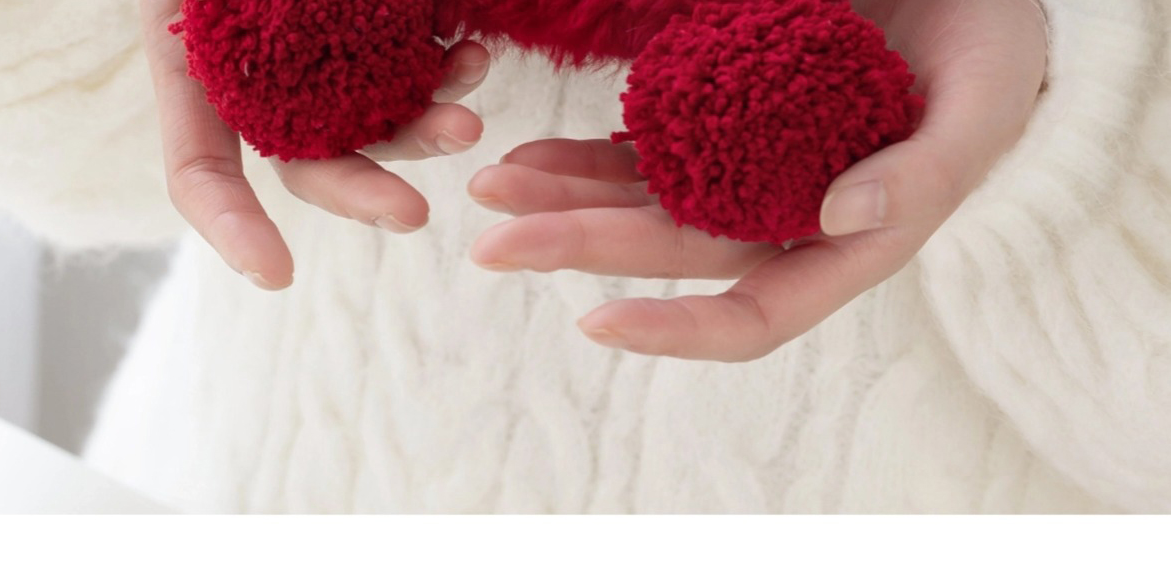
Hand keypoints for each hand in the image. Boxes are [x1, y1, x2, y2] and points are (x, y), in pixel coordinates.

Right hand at [141, 0, 490, 289]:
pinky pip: (415, 65)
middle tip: (414, 215)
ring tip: (469, 119)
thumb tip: (261, 27)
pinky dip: (448, 70)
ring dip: (422, 129)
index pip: (200, 172)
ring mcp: (323, 57)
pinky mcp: (378, 29)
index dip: (231, 228)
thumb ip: (226, 7)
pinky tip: (473, 55)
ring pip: (374, 121)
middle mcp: (260, 78)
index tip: (278, 276)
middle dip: (364, 192)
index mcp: (196, 67)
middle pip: (308, 164)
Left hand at [468, 0, 1047, 360]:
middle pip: (666, 252)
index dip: (674, 329)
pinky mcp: (722, 124)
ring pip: (640, 204)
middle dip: (577, 248)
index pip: (752, 317)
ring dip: (562, 202)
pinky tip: (528, 155)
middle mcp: (780, 224)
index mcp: (844, 247)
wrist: (972, 3)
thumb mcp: (979, 113)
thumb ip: (923, 177)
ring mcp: (743, 175)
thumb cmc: (995, 65)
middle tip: (491, 244)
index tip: (594, 321)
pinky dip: (583, 153)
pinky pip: (643, 149)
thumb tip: (843, 222)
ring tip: (490, 190)